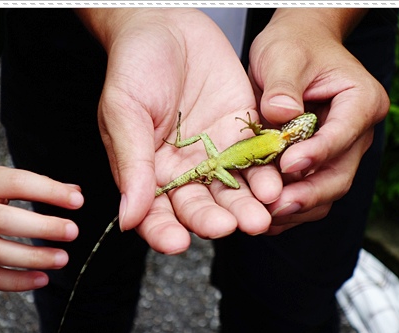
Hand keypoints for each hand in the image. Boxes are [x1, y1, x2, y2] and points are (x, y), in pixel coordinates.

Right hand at [0, 166, 83, 290]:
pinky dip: (17, 282)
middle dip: (43, 227)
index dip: (49, 192)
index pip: (18, 183)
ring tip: (62, 258)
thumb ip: (34, 185)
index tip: (77, 201)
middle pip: (6, 221)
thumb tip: (74, 193)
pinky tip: (42, 279)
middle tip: (72, 231)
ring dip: (34, 258)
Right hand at [77, 9, 276, 252]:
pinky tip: (275, 183)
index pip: (156, 213)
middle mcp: (184, 169)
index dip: (164, 231)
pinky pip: (256, 158)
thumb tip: (128, 219)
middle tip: (230, 227)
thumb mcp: (123, 111)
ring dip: (247, 205)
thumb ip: (131, 163)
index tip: (177, 243)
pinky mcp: (243, 132)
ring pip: (232, 189)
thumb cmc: (134, 66)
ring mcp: (215, 152)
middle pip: (200, 206)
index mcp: (149, 171)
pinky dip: (266, 171)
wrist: (167, 24)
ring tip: (260, 215)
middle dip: (215, 220)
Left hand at [246, 9, 389, 233]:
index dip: (316, 154)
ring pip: (327, 191)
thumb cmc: (293, 46)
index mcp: (361, 101)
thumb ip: (283, 86)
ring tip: (265, 217)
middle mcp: (358, 132)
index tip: (286, 165)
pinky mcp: (322, 163)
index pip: (344, 134)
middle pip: (341, 174)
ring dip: (298, 207)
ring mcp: (343, 151)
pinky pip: (311, 192)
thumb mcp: (283, 56)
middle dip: (307, 194)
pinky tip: (264, 214)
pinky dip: (291, 206)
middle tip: (273, 206)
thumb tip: (282, 115)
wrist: (297, 49)